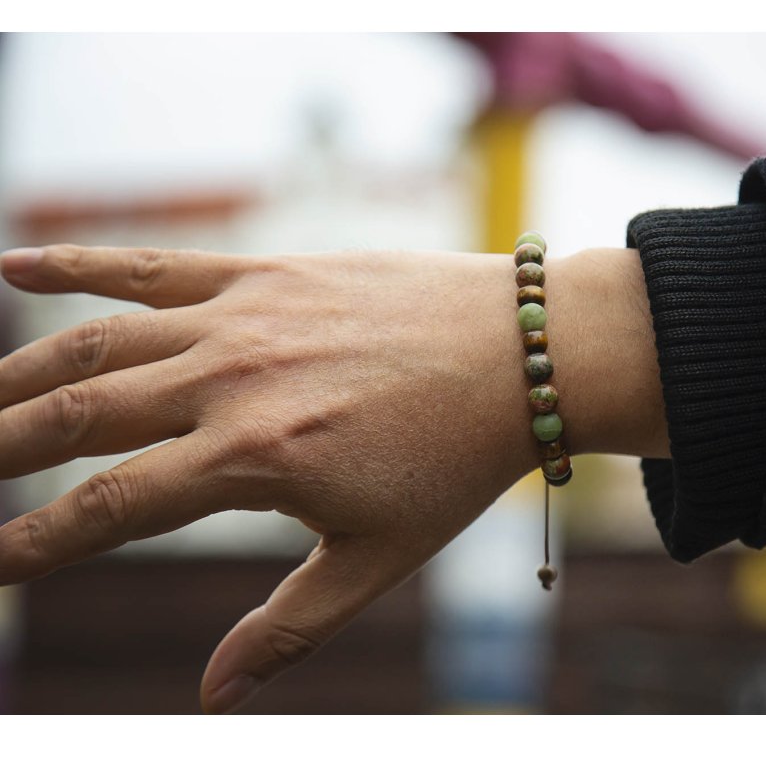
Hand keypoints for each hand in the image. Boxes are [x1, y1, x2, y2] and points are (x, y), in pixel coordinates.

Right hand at [0, 243, 666, 712]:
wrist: (523, 353)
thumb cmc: (458, 459)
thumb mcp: (379, 558)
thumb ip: (290, 627)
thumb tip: (215, 696)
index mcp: (253, 458)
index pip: (107, 507)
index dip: (32, 543)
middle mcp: (230, 379)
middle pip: (74, 416)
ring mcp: (243, 315)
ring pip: (94, 340)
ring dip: (16, 373)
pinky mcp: (266, 271)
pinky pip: (153, 262)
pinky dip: (75, 261)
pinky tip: (11, 265)